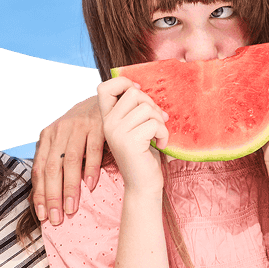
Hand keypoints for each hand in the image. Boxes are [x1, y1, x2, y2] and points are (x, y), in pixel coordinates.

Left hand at [32, 95, 103, 225]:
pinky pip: (93, 149)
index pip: (39, 169)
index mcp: (47, 137)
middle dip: (53, 195)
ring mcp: (78, 126)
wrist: (102, 101)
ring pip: (70, 161)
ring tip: (72, 207)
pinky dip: (91, 168)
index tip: (42, 215)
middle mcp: (59, 130)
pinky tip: (91, 185)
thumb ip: (51, 164)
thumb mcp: (61, 142)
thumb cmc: (80, 129)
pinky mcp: (97, 124)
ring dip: (70, 187)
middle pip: (52, 167)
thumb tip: (39, 198)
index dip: (39, 193)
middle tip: (56, 218)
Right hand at [96, 77, 168, 194]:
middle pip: (134, 93)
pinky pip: (154, 123)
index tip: (139, 93)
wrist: (143, 185)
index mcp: (107, 119)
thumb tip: (144, 86)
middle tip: (156, 123)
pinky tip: (160, 145)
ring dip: (159, 122)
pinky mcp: (130, 141)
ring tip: (157, 136)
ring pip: (147, 108)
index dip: (124, 82)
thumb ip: (136, 109)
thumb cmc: (144, 155)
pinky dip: (163, 134)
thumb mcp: (136, 127)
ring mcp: (117, 132)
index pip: (105, 87)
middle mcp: (108, 124)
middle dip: (151, 105)